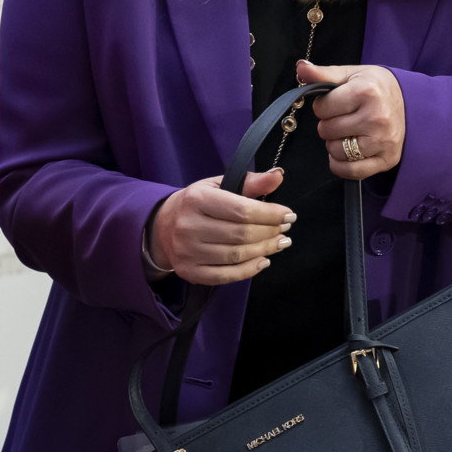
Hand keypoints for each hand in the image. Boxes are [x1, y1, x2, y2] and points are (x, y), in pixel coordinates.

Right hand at [146, 170, 293, 284]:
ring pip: (236, 255)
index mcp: (197, 199)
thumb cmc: (197, 203)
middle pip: (241, 234)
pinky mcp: (189, 271)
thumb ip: (250, 182)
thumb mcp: (218, 185)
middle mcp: (189, 226)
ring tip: (280, 243)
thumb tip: (278, 175)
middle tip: (286, 230)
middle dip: (270, 232)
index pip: (241, 210)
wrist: (162, 226)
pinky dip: (248, 270)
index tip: (289, 214)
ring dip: (264, 250)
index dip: (270, 214)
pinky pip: (225, 275)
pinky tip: (263, 260)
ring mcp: (187, 251)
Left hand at [299, 60, 403, 179]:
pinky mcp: (386, 159)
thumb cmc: (377, 88)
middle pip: (326, 130)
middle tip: (343, 117)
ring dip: (335, 143)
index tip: (336, 102)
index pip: (322, 107)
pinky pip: (350, 171)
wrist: (412, 104)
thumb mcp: (352, 74)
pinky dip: (341, 164)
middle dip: (329, 123)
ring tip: (348, 132)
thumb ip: (323, 73)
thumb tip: (300, 68)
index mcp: (367, 91)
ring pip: (335, 151)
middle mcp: (376, 117)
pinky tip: (346, 151)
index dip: (323, 105)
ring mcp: (382, 141)